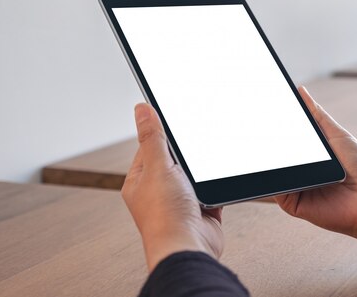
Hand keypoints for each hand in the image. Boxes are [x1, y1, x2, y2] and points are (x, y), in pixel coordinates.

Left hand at [122, 103, 223, 271]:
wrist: (188, 246)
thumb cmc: (165, 216)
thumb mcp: (158, 166)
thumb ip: (152, 137)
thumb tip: (141, 109)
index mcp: (140, 180)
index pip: (149, 147)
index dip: (162, 133)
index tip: (176, 118)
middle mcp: (158, 191)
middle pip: (175, 160)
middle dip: (187, 154)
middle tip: (195, 145)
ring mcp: (180, 201)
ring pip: (195, 175)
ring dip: (203, 172)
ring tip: (204, 170)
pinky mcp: (202, 210)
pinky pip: (211, 190)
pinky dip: (216, 187)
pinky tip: (216, 184)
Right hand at [275, 87, 356, 261]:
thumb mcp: (337, 135)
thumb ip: (317, 116)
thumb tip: (300, 90)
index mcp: (306, 154)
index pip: (283, 138)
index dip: (271, 126)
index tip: (261, 107)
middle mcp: (297, 170)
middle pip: (274, 154)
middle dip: (265, 140)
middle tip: (252, 122)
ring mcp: (292, 187)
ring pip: (272, 171)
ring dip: (268, 158)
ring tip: (263, 142)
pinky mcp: (291, 203)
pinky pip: (276, 189)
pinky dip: (274, 178)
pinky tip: (277, 165)